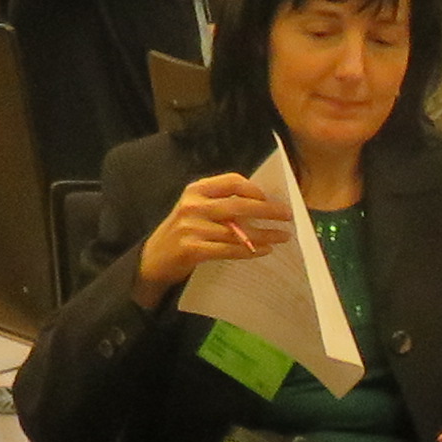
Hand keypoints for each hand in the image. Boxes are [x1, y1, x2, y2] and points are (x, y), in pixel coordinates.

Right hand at [136, 172, 289, 291]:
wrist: (153, 259)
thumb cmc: (182, 232)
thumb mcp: (195, 209)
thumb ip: (220, 203)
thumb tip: (260, 204)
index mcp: (196, 190)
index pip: (232, 181)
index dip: (254, 189)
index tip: (270, 198)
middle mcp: (193, 206)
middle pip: (239, 205)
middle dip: (267, 210)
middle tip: (288, 215)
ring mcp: (191, 228)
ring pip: (237, 231)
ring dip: (264, 234)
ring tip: (282, 236)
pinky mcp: (192, 250)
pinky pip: (228, 249)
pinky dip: (249, 250)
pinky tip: (264, 250)